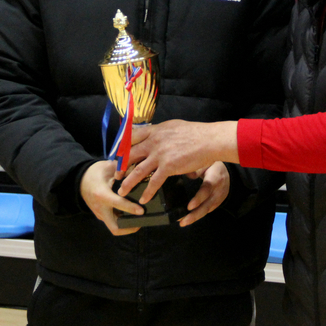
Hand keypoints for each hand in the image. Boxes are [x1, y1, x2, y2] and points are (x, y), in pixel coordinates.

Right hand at [80, 160, 143, 235]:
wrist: (80, 180)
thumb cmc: (96, 172)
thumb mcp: (109, 167)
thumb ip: (124, 171)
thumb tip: (139, 174)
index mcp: (102, 195)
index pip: (118, 204)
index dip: (131, 208)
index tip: (142, 211)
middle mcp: (100, 208)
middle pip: (115, 228)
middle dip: (129, 228)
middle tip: (141, 222)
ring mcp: (100, 214)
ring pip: (115, 227)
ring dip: (127, 226)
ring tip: (140, 219)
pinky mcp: (101, 216)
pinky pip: (113, 221)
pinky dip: (123, 220)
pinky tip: (132, 214)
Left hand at [117, 120, 238, 204]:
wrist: (209, 140)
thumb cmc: (195, 133)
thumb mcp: (174, 126)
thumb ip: (161, 131)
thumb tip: (154, 133)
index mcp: (155, 131)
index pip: (131, 137)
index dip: (122, 146)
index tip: (117, 154)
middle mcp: (154, 142)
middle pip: (131, 155)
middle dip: (121, 166)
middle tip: (117, 175)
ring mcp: (160, 154)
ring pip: (138, 171)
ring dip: (128, 182)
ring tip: (122, 191)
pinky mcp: (168, 166)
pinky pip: (154, 182)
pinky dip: (148, 192)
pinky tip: (144, 200)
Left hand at [178, 162, 229, 226]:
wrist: (229, 174)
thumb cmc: (214, 167)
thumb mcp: (207, 162)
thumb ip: (197, 168)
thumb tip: (187, 174)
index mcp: (214, 179)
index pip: (206, 190)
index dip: (198, 199)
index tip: (189, 206)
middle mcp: (217, 192)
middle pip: (206, 206)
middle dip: (194, 215)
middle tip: (182, 221)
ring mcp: (217, 200)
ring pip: (206, 211)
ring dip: (194, 218)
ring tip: (182, 223)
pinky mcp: (216, 204)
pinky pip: (206, 211)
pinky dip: (197, 216)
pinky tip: (187, 219)